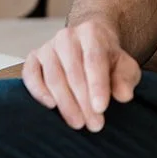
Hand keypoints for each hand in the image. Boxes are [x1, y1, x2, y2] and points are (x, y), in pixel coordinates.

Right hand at [22, 17, 141, 130]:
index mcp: (92, 33)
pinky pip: (30, 75)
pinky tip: (51, 106)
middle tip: (94, 124)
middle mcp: (67, 36)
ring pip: (53, 76)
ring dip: (65, 103)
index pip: (94, 59)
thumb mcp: (125, 66)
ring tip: (78, 123)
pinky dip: (38, 91)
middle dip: (83, 101)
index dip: (97, 85)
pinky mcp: (34, 57)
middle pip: (73, 71)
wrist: (91, 44)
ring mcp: (48, 46)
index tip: (101, 108)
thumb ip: (126, 79)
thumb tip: (124, 95)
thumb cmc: (108, 59)